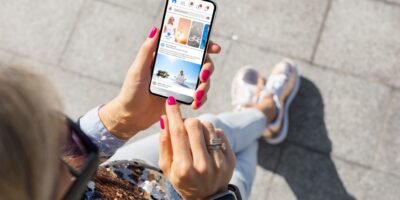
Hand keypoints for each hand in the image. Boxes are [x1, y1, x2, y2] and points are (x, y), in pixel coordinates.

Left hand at [99, 27, 220, 138]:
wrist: (130, 116)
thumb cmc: (130, 92)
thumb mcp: (137, 70)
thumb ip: (147, 51)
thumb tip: (156, 29)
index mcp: (167, 58)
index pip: (190, 47)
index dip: (205, 45)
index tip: (214, 48)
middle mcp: (177, 69)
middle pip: (202, 64)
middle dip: (208, 69)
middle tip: (203, 76)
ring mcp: (181, 84)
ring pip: (203, 81)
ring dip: (205, 87)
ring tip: (196, 97)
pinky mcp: (182, 98)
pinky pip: (198, 97)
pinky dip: (200, 100)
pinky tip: (194, 104)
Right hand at [159, 96, 235, 199]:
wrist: (207, 197)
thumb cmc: (182, 180)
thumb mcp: (167, 167)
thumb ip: (164, 143)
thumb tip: (165, 119)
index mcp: (184, 168)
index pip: (178, 133)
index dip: (174, 114)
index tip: (171, 100)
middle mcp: (203, 165)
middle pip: (195, 125)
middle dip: (187, 121)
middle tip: (184, 127)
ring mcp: (219, 163)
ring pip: (209, 126)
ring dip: (200, 126)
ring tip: (196, 136)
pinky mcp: (231, 159)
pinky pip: (220, 133)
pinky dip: (211, 133)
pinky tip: (207, 142)